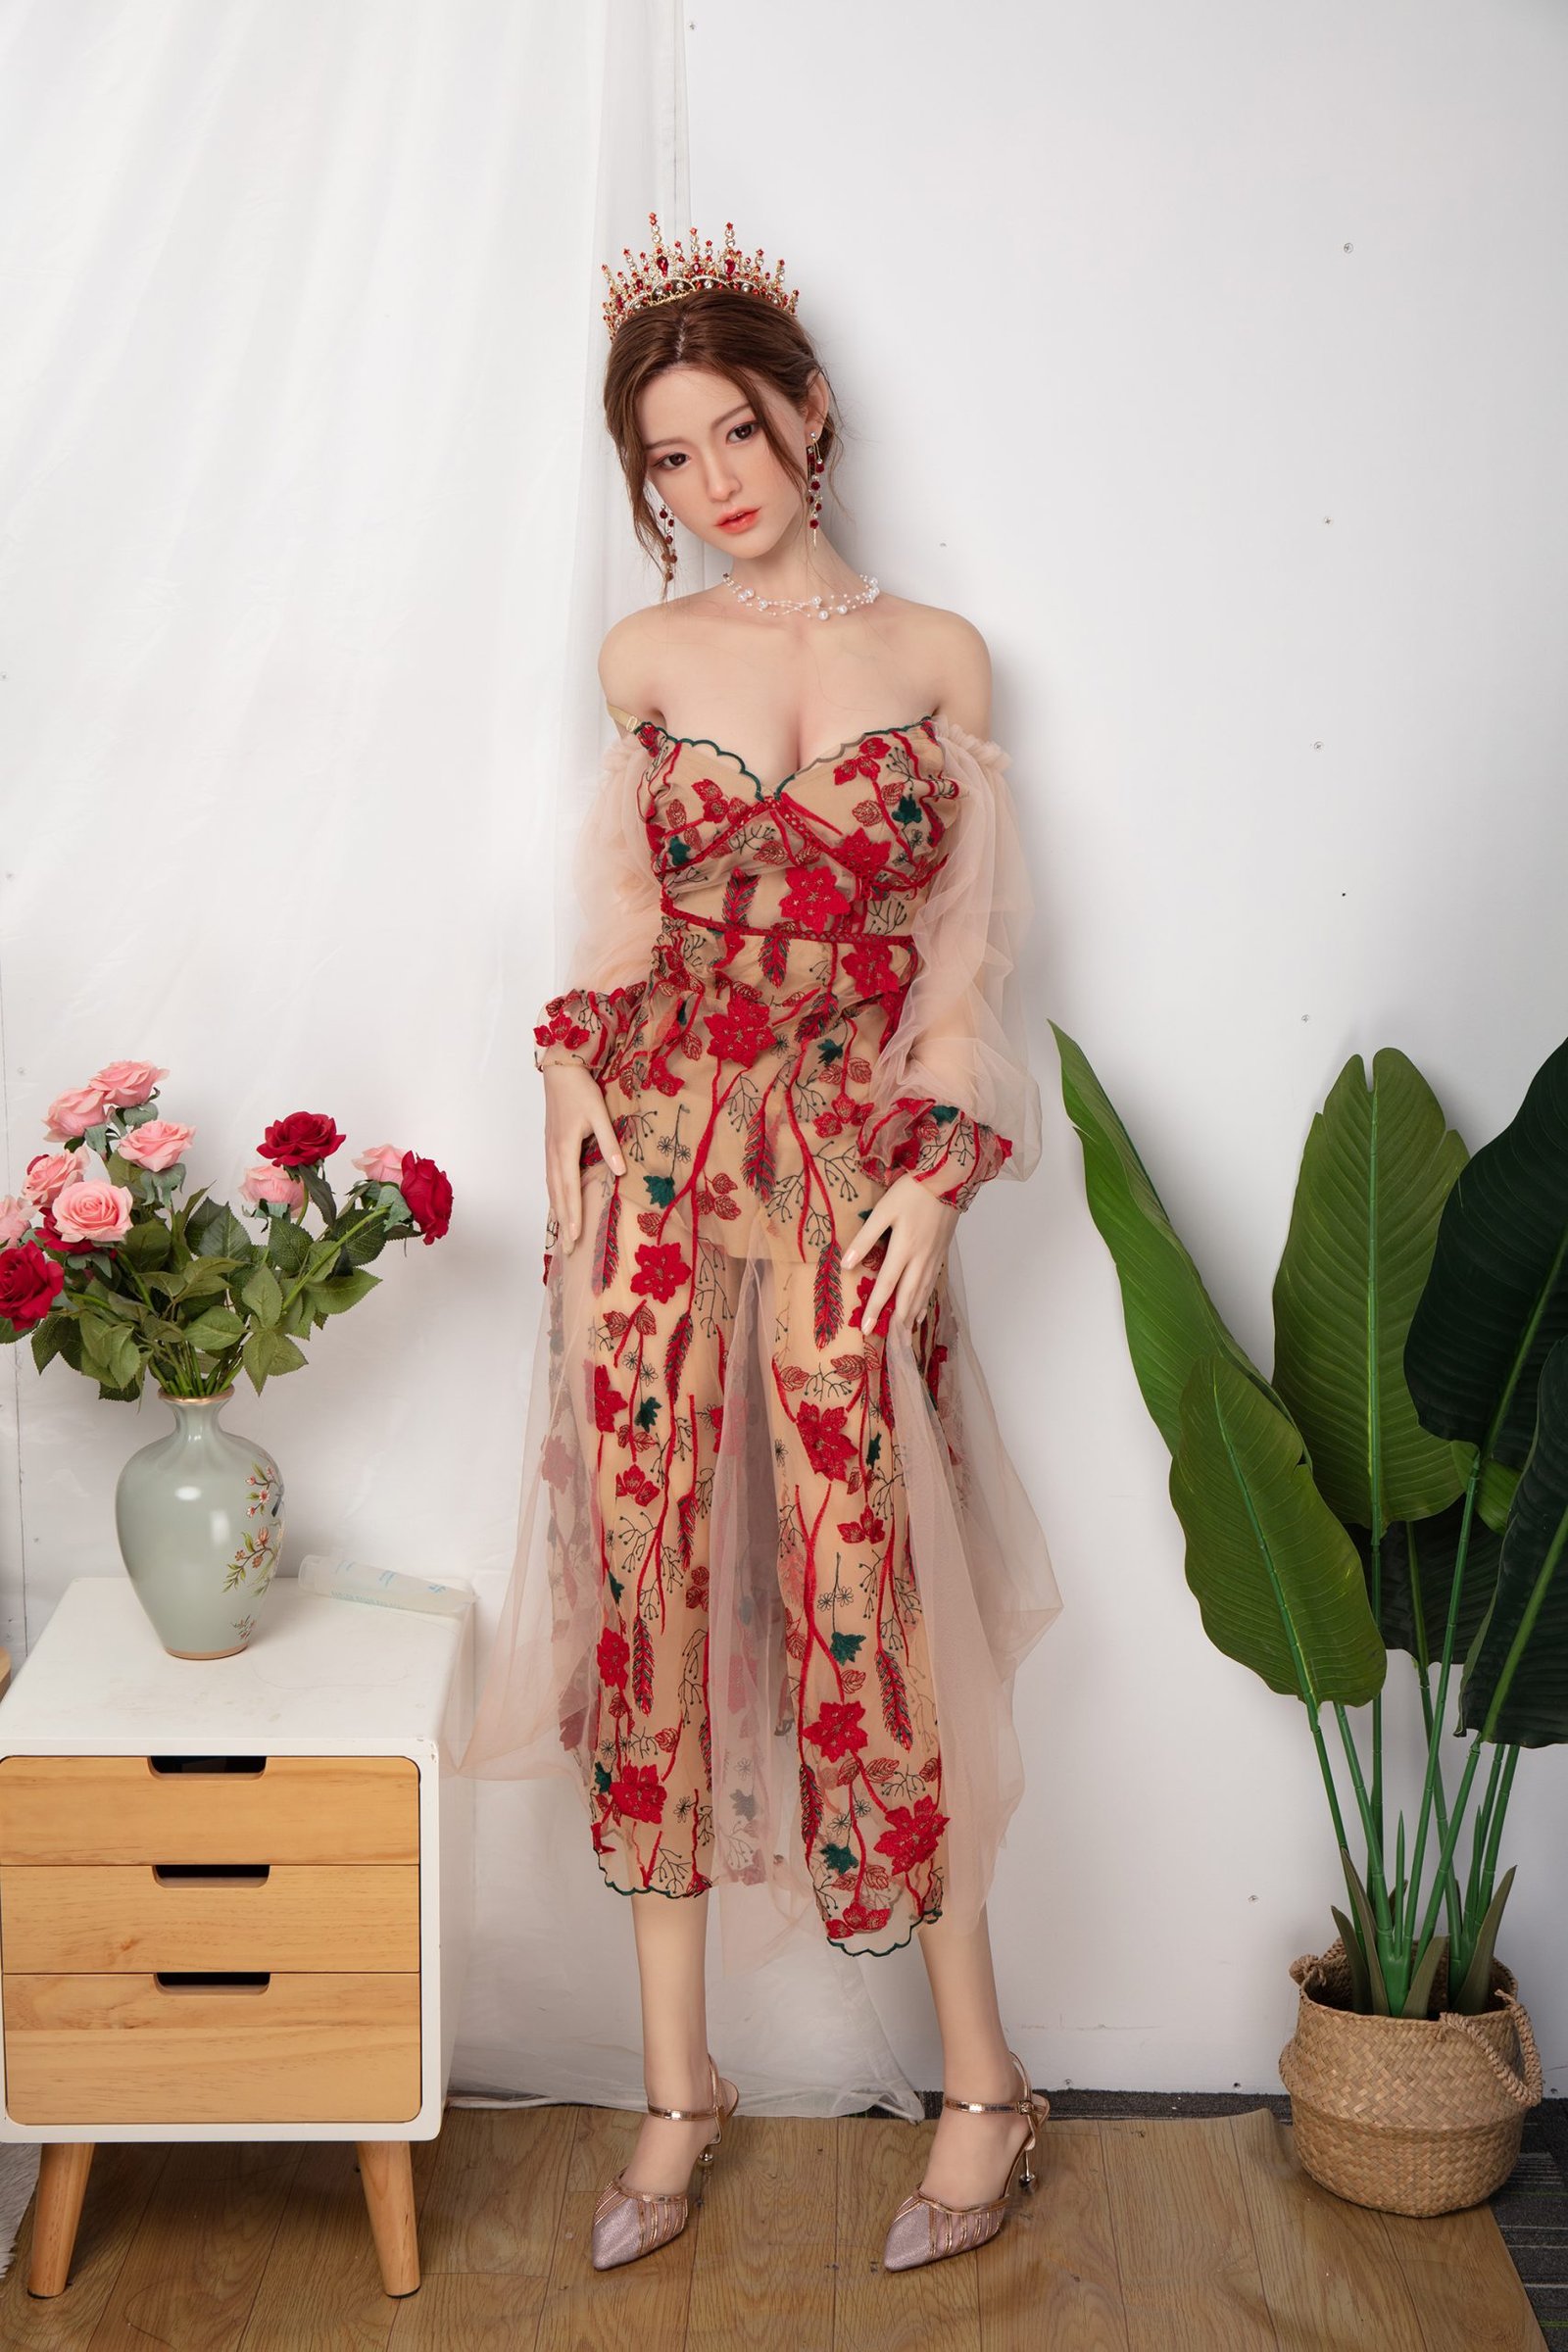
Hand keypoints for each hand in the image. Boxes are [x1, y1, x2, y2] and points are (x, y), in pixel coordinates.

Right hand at [540, 1055, 625, 1253]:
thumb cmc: (581, 1090)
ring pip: (552, 1189)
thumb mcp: (599, 1114)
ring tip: (563, 1235)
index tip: (576, 1236)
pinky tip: (558, 1206)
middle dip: (564, 1223)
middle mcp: (554, 1154)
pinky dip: (554, 1198)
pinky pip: (551, 1179)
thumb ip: (608, 1142)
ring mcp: (549, 1151)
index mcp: (566, 1148)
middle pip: (558, 1195)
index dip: (573, 1213)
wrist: (560, 1071)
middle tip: (569, 1249)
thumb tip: (619, 1171)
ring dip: (558, 1213)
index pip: (570, 1188)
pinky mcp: (550, 1147)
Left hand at [843, 1172, 959, 1337]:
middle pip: (908, 1296)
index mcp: (904, 1248)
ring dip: (912, 1315)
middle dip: (897, 1321)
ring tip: (903, 1334)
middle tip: (889, 1343)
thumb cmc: (913, 1191)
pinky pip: (932, 1283)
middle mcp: (921, 1258)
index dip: (876, 1308)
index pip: (887, 1285)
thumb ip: (865, 1238)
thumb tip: (846, 1263)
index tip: (867, 1329)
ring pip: (922, 1293)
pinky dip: (925, 1300)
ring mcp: (934, 1257)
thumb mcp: (884, 1210)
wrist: (950, 1177)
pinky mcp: (941, 1253)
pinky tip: (920, 1311)